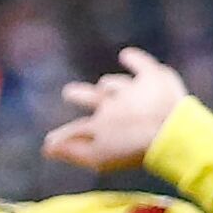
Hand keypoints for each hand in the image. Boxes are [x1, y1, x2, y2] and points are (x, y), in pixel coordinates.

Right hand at [41, 47, 190, 171]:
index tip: (48, 142)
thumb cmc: (133, 149)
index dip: (61, 138)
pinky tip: (126, 54)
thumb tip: (45, 148)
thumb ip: (72, 152)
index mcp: (99, 124)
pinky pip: (141, 64)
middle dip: (80, 95)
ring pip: (116, 85)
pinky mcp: (153, 77)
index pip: (76, 131)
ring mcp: (132, 90)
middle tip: (68, 92)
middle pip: (93, 98)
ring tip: (104, 83)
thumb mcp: (98, 157)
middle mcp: (111, 104)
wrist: (167, 130)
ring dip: (108, 84)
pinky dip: (133, 59)